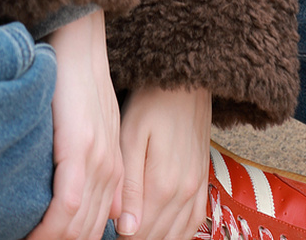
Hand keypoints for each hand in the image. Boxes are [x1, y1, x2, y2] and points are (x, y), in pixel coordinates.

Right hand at [26, 10, 123, 239]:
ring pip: (76, 226)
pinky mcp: (78, 148)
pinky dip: (49, 226)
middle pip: (85, 234)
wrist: (80, 43)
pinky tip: (31, 236)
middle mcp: (109, 169)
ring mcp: (96, 159)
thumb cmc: (77, 83)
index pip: (95, 229)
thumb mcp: (98, 130)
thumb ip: (102, 171)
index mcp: (113, 169)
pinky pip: (68, 204)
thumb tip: (109, 215)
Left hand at [114, 85, 211, 239]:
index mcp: (162, 184)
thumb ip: (129, 186)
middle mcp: (184, 192)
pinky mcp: (203, 180)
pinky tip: (164, 232)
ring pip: (176, 235)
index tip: (102, 235)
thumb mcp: (131, 137)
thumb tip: (127, 230)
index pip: (138, 235)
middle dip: (134, 239)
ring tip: (134, 234)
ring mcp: (197, 188)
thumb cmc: (151, 103)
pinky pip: (195, 222)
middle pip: (156, 237)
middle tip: (113, 236)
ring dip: (155, 239)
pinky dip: (179, 233)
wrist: (186, 81)